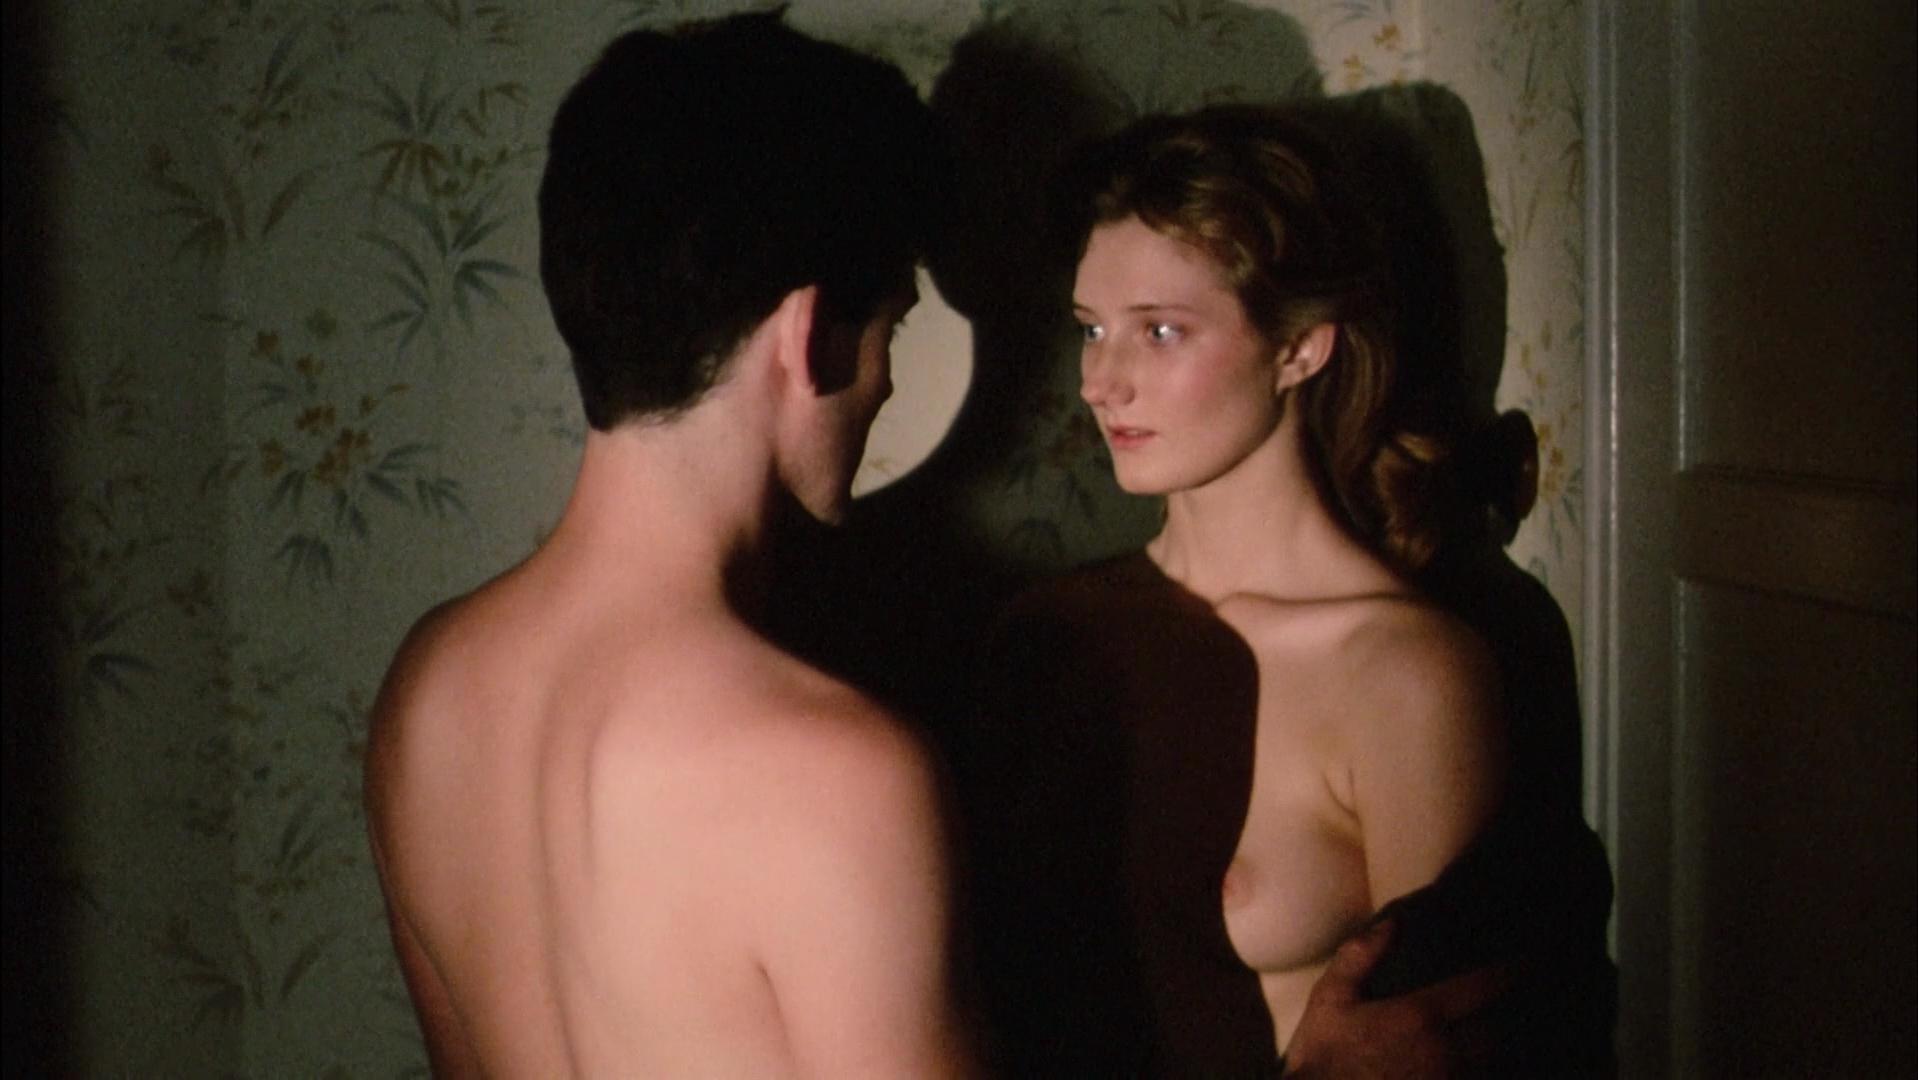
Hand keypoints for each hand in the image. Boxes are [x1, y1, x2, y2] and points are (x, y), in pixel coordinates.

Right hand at [1283, 918, 1508, 1078]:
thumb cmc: (1322, 1056)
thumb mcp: (1330, 998)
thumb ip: (1360, 956)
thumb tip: (1393, 923)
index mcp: (1421, 1015)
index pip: (1482, 988)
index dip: (1512, 973)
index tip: (1531, 961)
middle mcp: (1445, 1051)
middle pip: (1498, 1030)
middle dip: (1510, 1015)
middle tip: (1521, 1000)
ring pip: (1492, 1062)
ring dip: (1499, 1047)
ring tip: (1504, 1033)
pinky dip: (1483, 1072)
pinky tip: (1479, 1065)